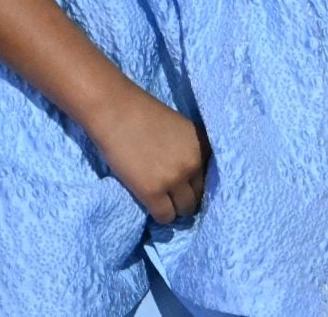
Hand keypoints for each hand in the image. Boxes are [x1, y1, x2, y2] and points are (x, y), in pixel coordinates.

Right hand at [90, 84, 209, 225]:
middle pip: (200, 195)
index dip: (196, 183)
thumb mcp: (180, 130)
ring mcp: (175, 178)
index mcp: (203, 145)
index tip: (186, 187)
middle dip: (187, 197)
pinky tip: (152, 205)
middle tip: (172, 195)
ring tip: (163, 201)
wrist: (115, 110)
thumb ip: (189, 150)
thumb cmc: (143, 114)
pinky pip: (165, 216)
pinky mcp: (153, 191)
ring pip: (185, 209)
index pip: (212, 178)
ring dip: (175, 208)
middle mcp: (195, 163)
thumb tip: (190, 177)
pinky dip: (161, 215)